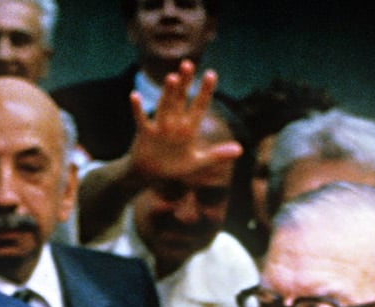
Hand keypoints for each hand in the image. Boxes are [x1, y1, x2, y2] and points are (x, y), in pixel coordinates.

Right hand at [125, 62, 242, 187]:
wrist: (150, 174)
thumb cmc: (174, 166)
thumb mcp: (197, 162)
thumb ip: (217, 154)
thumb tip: (240, 150)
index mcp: (189, 127)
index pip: (199, 106)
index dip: (205, 91)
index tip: (211, 74)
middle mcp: (175, 122)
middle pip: (181, 99)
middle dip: (185, 83)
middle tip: (188, 64)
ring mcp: (159, 126)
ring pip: (165, 106)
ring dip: (168, 93)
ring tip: (172, 78)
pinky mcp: (145, 133)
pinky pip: (141, 119)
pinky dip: (138, 109)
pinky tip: (134, 96)